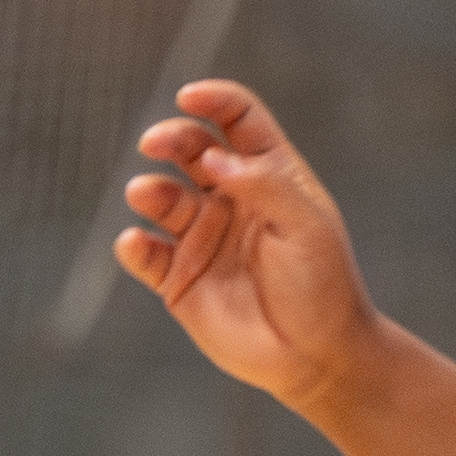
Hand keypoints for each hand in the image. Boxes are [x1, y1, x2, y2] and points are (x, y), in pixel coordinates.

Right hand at [108, 77, 372, 406]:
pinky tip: (138, 244)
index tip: (189, 98)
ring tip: (148, 196)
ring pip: (160, 196)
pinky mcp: (177, 279)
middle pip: (190, 148)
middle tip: (155, 143)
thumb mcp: (305, 225)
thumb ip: (262, 184)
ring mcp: (201, 237)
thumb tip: (211, 157)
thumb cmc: (322, 285)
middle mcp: (230, 199)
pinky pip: (143, 252)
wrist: (316, 357)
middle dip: (170, 137)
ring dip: (148, 189)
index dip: (213, 101)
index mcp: (269, 175)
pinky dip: (133, 243)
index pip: (237, 120)